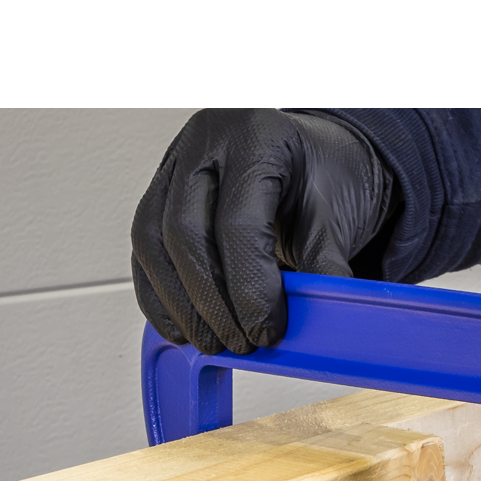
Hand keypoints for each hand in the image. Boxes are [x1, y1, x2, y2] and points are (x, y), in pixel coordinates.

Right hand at [131, 108, 392, 353]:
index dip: (249, 288)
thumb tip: (323, 323)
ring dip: (179, 304)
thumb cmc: (323, 178)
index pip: (237, 223)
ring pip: (152, 242)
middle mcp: (205, 144)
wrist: (311, 159)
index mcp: (255, 138)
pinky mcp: (157, 194)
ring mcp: (174, 166)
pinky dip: (158, 295)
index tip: (266, 331)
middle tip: (239, 342)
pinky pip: (143, 250)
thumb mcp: (337, 216)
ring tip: (212, 342)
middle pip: (184, 232)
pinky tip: (183, 327)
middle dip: (210, 302)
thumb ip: (326, 267)